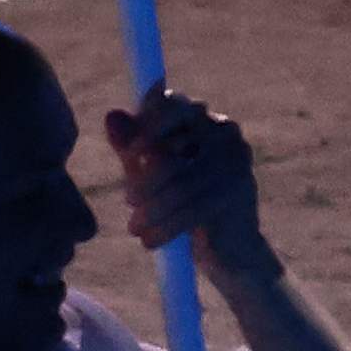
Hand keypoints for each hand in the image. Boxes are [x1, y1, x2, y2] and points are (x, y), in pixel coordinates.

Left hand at [102, 91, 270, 273]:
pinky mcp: (238, 191)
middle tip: (129, 200)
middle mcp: (225, 132)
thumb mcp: (150, 174)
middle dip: (143, 178)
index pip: (170, 104)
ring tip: (135, 227)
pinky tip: (150, 240)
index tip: (131, 155)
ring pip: (178, 183)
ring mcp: (235, 160)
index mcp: (203, 118)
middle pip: (169, 146)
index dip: (145, 127)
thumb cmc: (183, 203)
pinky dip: (166, 227)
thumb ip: (132, 146)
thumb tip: (111, 115)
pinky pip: (192, 208)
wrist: (228, 245)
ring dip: (150, 210)